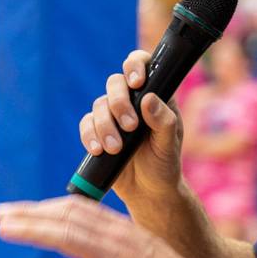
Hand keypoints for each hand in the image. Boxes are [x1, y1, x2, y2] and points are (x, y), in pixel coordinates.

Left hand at [0, 195, 217, 257]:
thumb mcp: (143, 252)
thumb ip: (117, 246)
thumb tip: (91, 248)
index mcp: (124, 228)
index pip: (79, 206)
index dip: (46, 207)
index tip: (22, 211)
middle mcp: (118, 237)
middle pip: (67, 216)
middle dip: (30, 214)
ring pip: (67, 238)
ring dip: (32, 232)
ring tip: (3, 230)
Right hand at [80, 50, 183, 205]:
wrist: (149, 192)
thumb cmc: (165, 164)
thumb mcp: (170, 145)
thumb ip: (164, 122)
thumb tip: (148, 99)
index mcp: (155, 96)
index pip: (143, 65)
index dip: (136, 66)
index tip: (137, 82)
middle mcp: (132, 101)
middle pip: (115, 83)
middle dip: (119, 103)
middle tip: (130, 126)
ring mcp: (113, 116)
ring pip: (99, 105)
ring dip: (105, 125)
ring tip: (116, 148)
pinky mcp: (97, 132)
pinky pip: (86, 125)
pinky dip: (90, 136)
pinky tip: (98, 150)